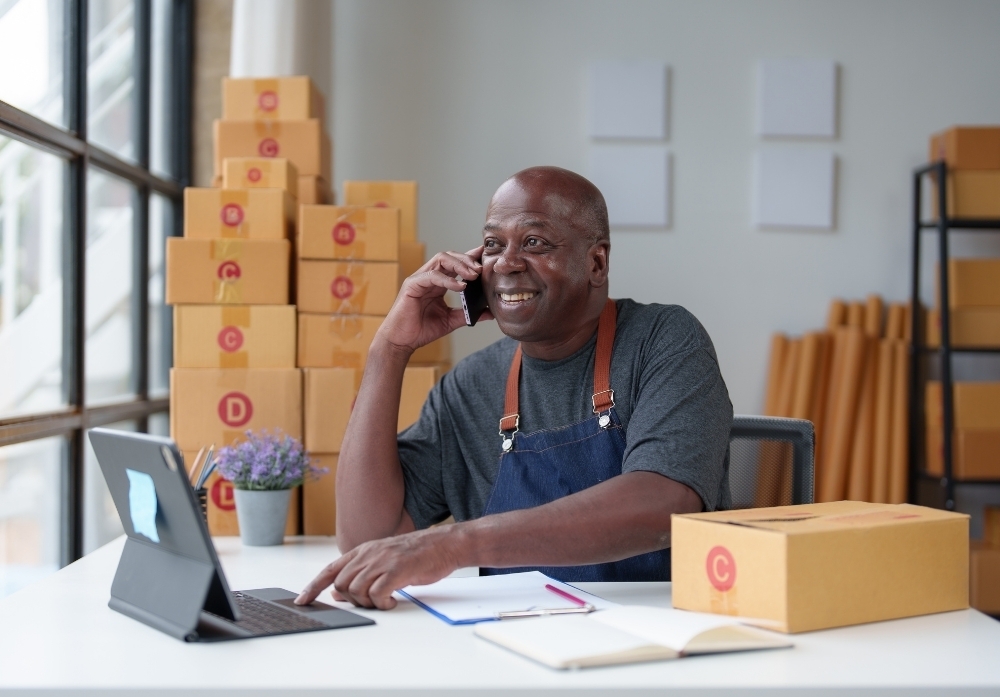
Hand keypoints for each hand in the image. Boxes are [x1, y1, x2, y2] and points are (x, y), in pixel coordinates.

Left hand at [294, 527, 464, 609]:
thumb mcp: (382, 561)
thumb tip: (337, 593)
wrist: (443, 544)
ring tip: (385, 600)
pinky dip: (382, 604)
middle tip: (372, 601)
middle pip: (342, 585)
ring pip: (357, 591)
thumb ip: (359, 574)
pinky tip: (393, 601)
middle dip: (352, 600)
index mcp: (363, 551)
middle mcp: (369, 554)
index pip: (330, 570)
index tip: (301, 601)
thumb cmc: (415, 554)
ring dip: (368, 603)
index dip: (313, 586)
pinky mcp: (396, 571)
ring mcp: (382, 561)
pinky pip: (377, 595)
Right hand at [375, 247, 493, 354]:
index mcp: (438, 283)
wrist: (402, 341)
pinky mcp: (412, 284)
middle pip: (450, 256)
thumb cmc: (422, 330)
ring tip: (473, 274)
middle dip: (467, 259)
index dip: (470, 258)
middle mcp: (429, 277)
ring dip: (460, 264)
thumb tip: (490, 312)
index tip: (486, 258)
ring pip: (441, 259)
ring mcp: (420, 279)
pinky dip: (448, 279)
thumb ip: (468, 314)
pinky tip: (461, 287)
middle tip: (481, 269)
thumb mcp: (451, 320)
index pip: (455, 264)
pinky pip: (432, 275)